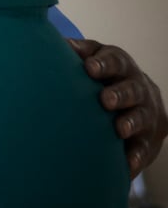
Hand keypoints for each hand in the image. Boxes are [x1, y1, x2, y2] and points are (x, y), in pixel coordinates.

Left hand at [69, 38, 167, 176]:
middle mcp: (138, 88)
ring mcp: (146, 114)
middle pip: (132, 89)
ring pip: (142, 117)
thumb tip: (59, 43)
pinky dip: (136, 156)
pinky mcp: (148, 139)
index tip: (90, 68)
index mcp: (121, 66)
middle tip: (105, 100)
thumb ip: (79, 51)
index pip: (115, 61)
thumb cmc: (104, 77)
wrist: (139, 102)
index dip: (104, 64)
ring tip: (119, 130)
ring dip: (131, 122)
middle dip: (120, 94)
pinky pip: (144, 148)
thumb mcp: (94, 59)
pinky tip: (127, 165)